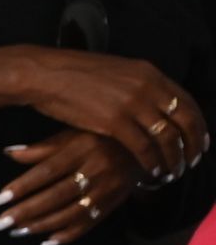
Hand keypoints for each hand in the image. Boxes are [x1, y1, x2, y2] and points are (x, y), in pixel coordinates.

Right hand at [0, 46, 207, 179]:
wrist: (45, 75)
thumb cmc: (74, 75)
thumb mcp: (116, 72)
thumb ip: (139, 85)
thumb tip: (153, 102)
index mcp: (149, 73)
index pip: (187, 102)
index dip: (198, 125)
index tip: (199, 142)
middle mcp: (147, 87)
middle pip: (185, 121)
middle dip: (192, 145)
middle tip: (192, 161)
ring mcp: (132, 104)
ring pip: (168, 138)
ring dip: (174, 158)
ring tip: (172, 171)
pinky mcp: (114, 122)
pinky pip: (144, 148)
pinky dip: (152, 163)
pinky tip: (151, 171)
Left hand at [0, 130, 140, 244]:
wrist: (146, 148)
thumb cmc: (98, 138)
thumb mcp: (72, 134)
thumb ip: (41, 147)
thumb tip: (7, 153)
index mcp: (81, 149)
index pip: (46, 172)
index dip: (22, 187)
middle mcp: (95, 171)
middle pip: (56, 196)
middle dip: (26, 212)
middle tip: (0, 223)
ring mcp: (106, 190)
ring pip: (71, 213)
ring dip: (41, 225)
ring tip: (16, 232)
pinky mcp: (114, 204)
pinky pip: (89, 223)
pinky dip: (67, 235)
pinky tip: (46, 241)